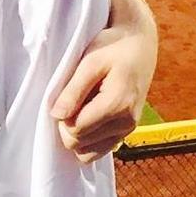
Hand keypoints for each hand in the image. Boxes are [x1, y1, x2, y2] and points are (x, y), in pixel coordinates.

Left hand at [51, 21, 155, 162]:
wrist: (139, 44)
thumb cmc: (112, 48)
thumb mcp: (90, 62)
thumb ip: (73, 91)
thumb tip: (56, 115)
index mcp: (117, 105)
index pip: (75, 129)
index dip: (62, 115)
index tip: (65, 96)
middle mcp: (126, 123)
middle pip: (79, 143)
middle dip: (68, 125)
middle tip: (72, 99)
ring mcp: (128, 129)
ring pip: (88, 152)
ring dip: (78, 133)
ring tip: (82, 106)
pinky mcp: (127, 130)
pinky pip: (100, 149)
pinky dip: (88, 139)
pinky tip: (88, 116)